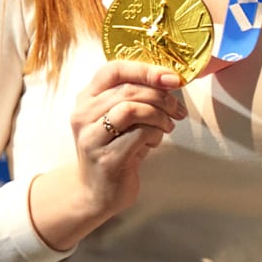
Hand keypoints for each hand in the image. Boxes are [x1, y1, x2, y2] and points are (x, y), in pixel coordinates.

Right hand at [30, 61, 185, 247]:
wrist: (97, 192)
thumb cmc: (115, 149)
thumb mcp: (121, 118)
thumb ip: (136, 97)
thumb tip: (170, 80)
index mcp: (87, 98)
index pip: (113, 69)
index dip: (145, 69)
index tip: (172, 78)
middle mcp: (83, 115)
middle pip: (128, 90)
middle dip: (161, 96)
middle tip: (177, 109)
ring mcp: (92, 137)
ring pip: (131, 109)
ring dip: (159, 115)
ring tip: (167, 126)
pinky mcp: (107, 158)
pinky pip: (139, 134)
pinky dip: (155, 134)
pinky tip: (155, 142)